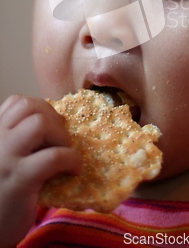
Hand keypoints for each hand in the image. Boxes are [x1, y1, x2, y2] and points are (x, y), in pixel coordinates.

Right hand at [0, 94, 80, 246]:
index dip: (41, 109)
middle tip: (61, 140)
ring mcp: (5, 158)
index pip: (17, 102)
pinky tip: (74, 170)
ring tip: (64, 152)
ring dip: (61, 136)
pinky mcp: (19, 179)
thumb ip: (20, 140)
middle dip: (54, 119)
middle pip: (31, 106)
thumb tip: (59, 124)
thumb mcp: (4, 158)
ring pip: (40, 124)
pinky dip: (71, 159)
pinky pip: (53, 156)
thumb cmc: (1, 194)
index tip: (51, 126)